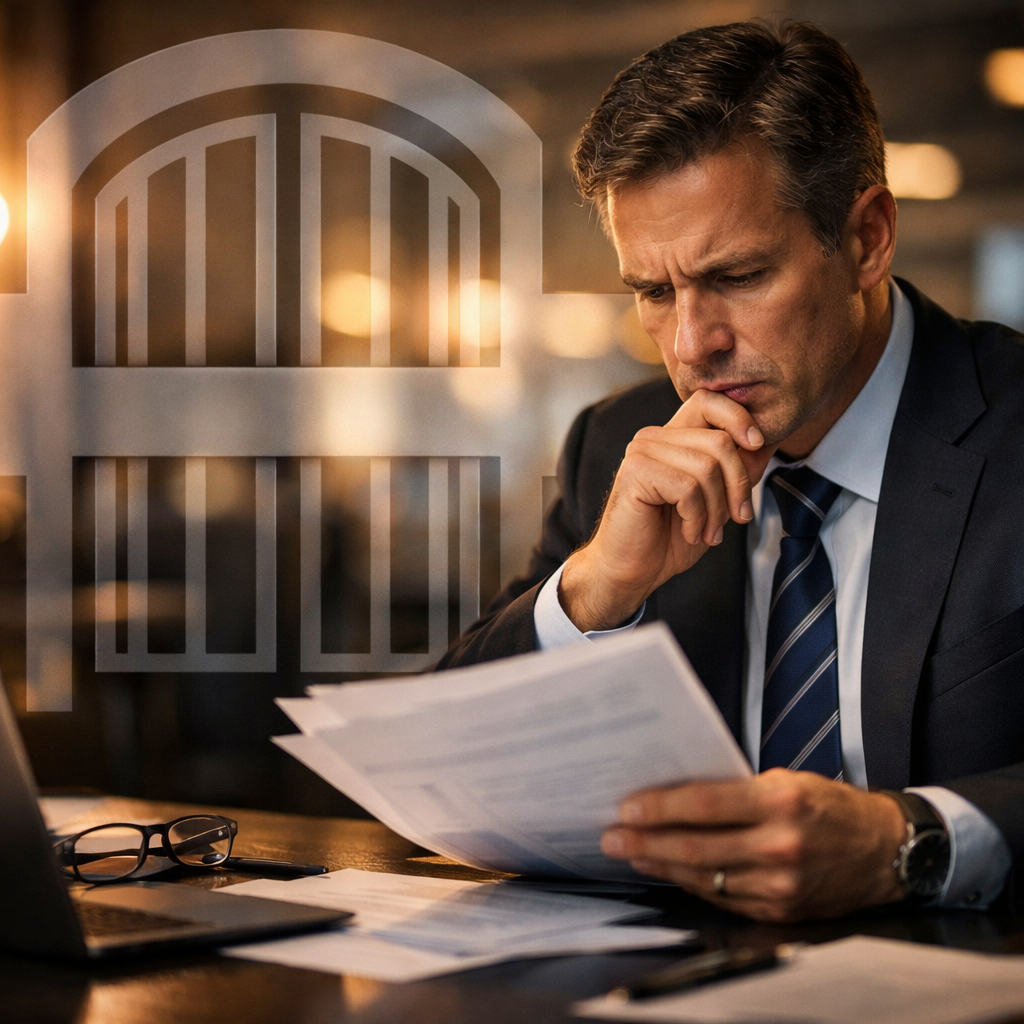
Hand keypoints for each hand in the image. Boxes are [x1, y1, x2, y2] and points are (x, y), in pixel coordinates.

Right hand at [559, 390, 777, 630]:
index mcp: (672, 437)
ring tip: (708, 532)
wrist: (632, 571)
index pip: (709, 401)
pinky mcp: (635, 473)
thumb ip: (737, 469)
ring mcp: (641, 452)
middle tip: (736, 518)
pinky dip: (698, 518)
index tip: (757, 447)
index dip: (739, 418)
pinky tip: (690, 533)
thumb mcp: (717, 499)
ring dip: (717, 509)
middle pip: (719, 441)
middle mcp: (654, 437)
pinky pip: (687, 488)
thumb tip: (770, 439)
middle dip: (737, 486)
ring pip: (707, 466)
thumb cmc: (670, 537)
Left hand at [600, 770, 907, 921]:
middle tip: (612, 837)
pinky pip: (723, 896)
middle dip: (645, 842)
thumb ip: (736, 789)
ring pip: (704, 877)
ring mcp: (780, 885)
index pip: (704, 805)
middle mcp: (780, 846)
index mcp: (780, 801)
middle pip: (695, 847)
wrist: (885, 850)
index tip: (627, 807)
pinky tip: (670, 871)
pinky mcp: (780, 910)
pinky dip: (691, 883)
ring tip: (632, 853)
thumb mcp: (787, 780)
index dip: (659, 808)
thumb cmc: (830, 806)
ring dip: (660, 865)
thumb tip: (677, 795)